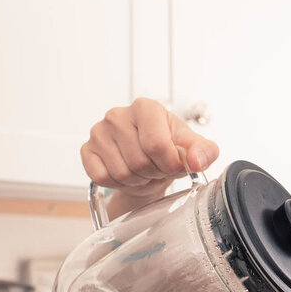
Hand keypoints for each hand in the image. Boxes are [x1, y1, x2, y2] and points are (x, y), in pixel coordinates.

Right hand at [81, 97, 219, 215]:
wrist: (149, 162)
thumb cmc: (168, 150)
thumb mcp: (192, 148)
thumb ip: (203, 151)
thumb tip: (195, 160)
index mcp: (146, 108)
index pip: (156, 145)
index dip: (169, 164)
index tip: (173, 164)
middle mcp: (118, 115)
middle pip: (139, 161)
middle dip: (153, 173)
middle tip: (157, 168)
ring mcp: (99, 132)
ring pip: (121, 172)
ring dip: (137, 180)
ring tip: (143, 171)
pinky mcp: (87, 150)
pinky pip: (102, 176)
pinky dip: (117, 183)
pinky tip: (125, 174)